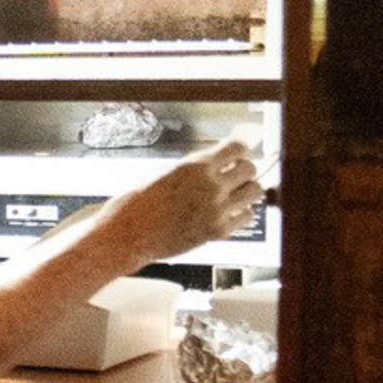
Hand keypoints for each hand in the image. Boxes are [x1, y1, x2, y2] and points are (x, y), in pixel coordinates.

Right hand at [107, 140, 264, 263]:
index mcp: (195, 166)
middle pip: (250, 168)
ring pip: (255, 192)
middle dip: (243, 170)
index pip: (236, 148)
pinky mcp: (218, 230)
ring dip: (246, 191)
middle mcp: (211, 185)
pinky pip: (246, 216)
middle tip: (234, 176)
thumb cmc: (137, 204)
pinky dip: (240, 213)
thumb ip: (193, 168)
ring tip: (233, 195)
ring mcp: (217, 209)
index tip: (236, 155)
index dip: (238, 151)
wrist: (127, 234)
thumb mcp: (165, 174)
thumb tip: (216, 162)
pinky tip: (227, 213)